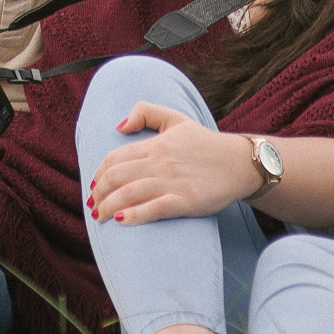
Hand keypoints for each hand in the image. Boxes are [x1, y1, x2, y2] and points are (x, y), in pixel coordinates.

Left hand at [87, 102, 261, 225]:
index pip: (115, 158)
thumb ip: (145, 112)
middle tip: (93, 205)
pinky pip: (154, 208)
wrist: (240, 163)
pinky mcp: (186, 201)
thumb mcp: (176, 118)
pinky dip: (134, 215)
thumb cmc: (206, 143)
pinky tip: (121, 221)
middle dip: (98, 193)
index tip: (93, 187)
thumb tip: (117, 127)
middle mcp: (160, 162)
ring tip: (99, 216)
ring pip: (130, 193)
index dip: (98, 173)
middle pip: (117, 177)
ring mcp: (172, 182)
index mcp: (156, 144)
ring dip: (108, 206)